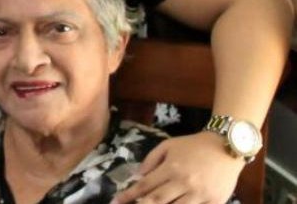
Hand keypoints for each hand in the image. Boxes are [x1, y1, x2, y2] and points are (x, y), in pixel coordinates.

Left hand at [113, 131, 243, 203]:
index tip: (116, 201)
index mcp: (171, 168)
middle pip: (157, 201)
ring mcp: (200, 195)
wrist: (227, 146)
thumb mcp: (168, 145)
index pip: (146, 185)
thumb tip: (137, 176)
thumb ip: (151, 160)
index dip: (129, 195)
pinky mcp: (215, 202)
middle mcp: (184, 183)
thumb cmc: (194, 146)